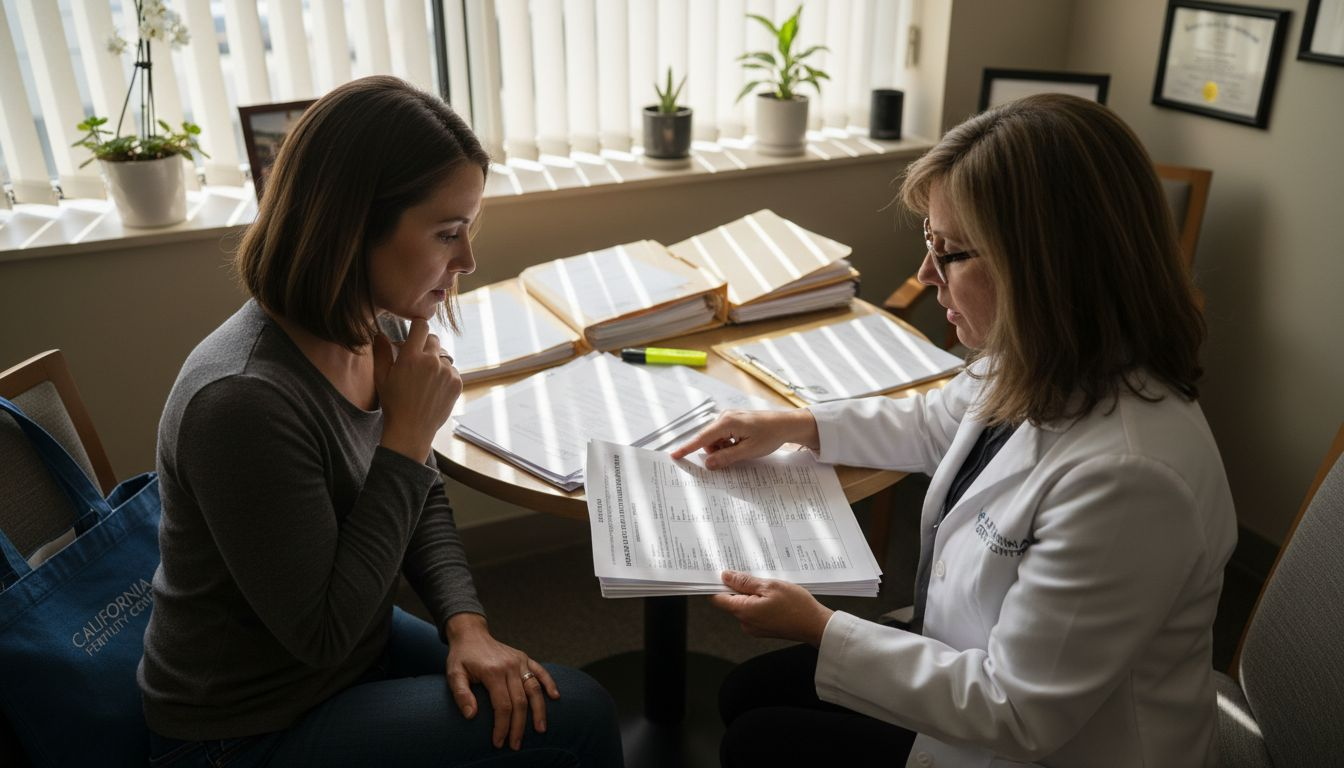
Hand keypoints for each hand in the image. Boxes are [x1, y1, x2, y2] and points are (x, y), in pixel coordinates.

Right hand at [374, 318, 461, 459]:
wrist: (411, 429)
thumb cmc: (393, 403)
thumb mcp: (382, 377)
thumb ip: (381, 352)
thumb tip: (380, 334)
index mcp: (411, 357)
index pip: (421, 325)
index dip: (417, 326)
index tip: (415, 332)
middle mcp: (431, 361)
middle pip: (433, 339)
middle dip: (425, 345)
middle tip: (416, 360)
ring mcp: (446, 372)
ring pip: (443, 356)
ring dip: (435, 362)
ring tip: (424, 380)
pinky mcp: (457, 383)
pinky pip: (452, 371)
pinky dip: (444, 376)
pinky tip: (433, 389)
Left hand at [444, 613, 559, 750]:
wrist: (471, 633)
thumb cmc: (461, 657)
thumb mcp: (454, 674)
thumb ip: (461, 694)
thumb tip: (471, 716)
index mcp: (492, 672)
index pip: (502, 705)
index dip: (502, 726)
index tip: (500, 742)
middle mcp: (509, 666)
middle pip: (520, 701)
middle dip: (519, 726)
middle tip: (516, 744)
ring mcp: (519, 661)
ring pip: (534, 689)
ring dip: (539, 711)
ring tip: (540, 729)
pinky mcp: (524, 658)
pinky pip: (540, 671)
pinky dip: (549, 683)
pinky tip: (555, 697)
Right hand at [670, 409, 819, 468]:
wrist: (785, 424)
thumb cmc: (769, 436)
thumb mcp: (748, 451)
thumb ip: (726, 458)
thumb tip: (708, 464)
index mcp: (726, 422)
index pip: (702, 438)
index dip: (687, 448)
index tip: (674, 455)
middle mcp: (724, 417)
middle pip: (708, 440)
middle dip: (716, 451)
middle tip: (734, 455)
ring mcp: (728, 417)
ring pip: (715, 439)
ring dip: (723, 448)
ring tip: (742, 449)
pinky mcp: (733, 420)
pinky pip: (722, 435)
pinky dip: (728, 443)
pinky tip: (742, 443)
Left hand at [710, 570, 833, 646]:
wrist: (815, 626)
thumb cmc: (796, 606)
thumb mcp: (770, 586)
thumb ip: (745, 582)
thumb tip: (725, 576)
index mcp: (744, 611)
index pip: (717, 598)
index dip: (715, 584)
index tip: (719, 572)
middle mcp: (745, 622)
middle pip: (731, 601)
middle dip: (738, 586)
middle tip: (751, 573)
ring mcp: (754, 627)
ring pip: (744, 605)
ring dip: (751, 593)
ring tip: (767, 585)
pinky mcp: (763, 629)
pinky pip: (754, 612)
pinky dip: (759, 602)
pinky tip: (772, 596)